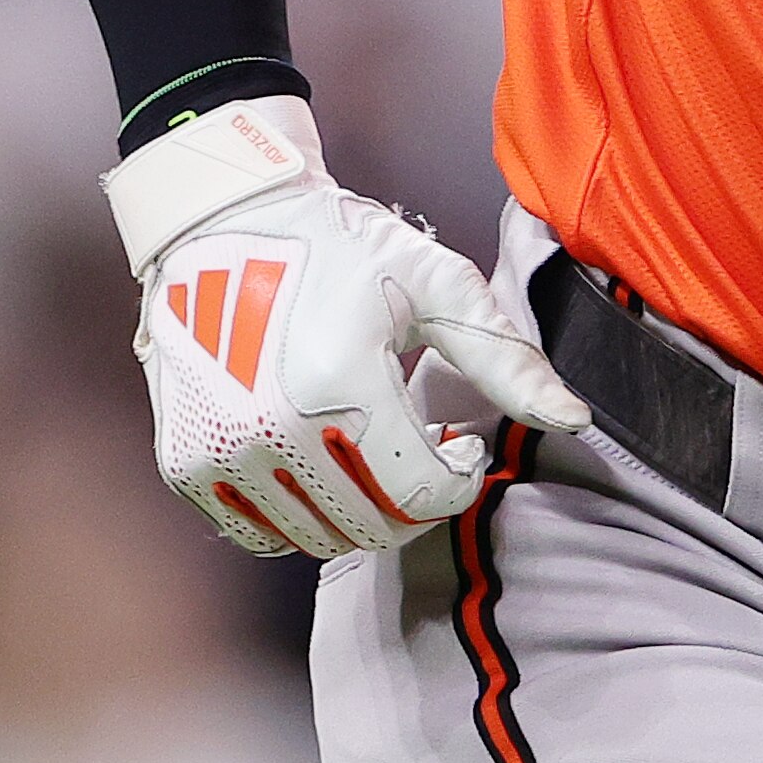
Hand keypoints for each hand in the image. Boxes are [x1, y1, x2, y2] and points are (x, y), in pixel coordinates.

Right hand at [102, 94, 592, 556]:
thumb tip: (577, 421)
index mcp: (339, 384)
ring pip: (319, 538)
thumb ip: (509, 361)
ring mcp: (218, 453)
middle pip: (372, 526)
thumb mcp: (438, 287)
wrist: (221, 224)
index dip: (458, 479)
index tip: (460, 441)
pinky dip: (303, 514)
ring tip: (371, 444)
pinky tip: (320, 456)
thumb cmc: (342, 249)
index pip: (421, 493)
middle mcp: (270, 430)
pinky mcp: (185, 465)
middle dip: (416, 501)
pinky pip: (262, 533)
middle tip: (423, 450)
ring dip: (361, 508)